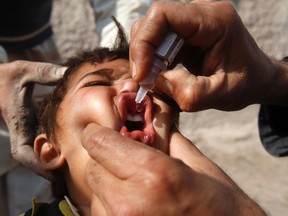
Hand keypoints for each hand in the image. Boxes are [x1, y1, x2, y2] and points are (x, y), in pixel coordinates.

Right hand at [0, 60, 64, 177]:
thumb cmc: (6, 77)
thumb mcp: (24, 71)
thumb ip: (44, 72)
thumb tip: (67, 73)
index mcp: (18, 122)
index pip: (22, 152)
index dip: (37, 163)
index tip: (56, 167)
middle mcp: (22, 132)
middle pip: (32, 161)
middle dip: (47, 172)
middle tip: (68, 180)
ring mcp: (26, 133)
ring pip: (36, 157)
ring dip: (49, 166)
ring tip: (69, 174)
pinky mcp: (31, 130)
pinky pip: (39, 148)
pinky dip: (50, 156)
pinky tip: (65, 157)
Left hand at [82, 123, 264, 215]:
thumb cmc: (221, 204)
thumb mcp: (196, 163)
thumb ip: (164, 140)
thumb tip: (141, 125)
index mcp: (152, 173)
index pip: (98, 142)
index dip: (99, 131)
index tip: (105, 130)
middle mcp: (129, 202)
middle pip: (93, 166)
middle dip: (106, 156)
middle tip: (126, 156)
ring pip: (95, 190)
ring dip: (108, 180)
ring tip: (135, 182)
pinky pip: (102, 209)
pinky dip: (111, 200)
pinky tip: (135, 200)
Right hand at [130, 1, 286, 110]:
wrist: (257, 79)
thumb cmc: (246, 84)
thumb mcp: (221, 95)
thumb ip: (190, 93)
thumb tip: (157, 80)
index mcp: (214, 20)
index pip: (163, 14)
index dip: (144, 42)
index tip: (142, 74)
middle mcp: (201, 14)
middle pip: (152, 21)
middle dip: (141, 52)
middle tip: (144, 81)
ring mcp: (192, 23)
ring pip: (152, 30)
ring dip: (145, 57)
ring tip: (152, 80)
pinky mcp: (185, 35)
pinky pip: (158, 41)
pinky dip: (152, 60)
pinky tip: (159, 76)